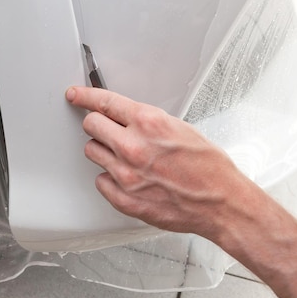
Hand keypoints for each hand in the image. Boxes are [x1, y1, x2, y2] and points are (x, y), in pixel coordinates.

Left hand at [65, 86, 257, 240]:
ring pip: (92, 152)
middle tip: (106, 130)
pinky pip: (100, 181)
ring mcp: (126, 174)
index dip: (84, 96)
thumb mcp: (180, 128)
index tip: (75, 95)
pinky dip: (110, 178)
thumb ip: (147, 122)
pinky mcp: (124, 198)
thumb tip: (125, 117)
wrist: (221, 203)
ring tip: (125, 157)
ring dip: (103, 151)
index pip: (104, 102)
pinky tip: (128, 178)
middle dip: (97, 124)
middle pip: (91, 125)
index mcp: (148, 123)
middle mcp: (133, 147)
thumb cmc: (208, 168)